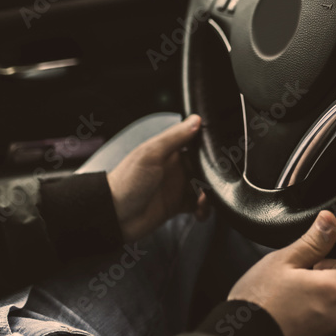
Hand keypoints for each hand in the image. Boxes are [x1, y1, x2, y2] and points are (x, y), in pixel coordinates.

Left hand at [107, 114, 209, 242]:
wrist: (114, 216)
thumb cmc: (127, 182)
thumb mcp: (151, 155)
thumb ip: (174, 137)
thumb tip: (196, 119)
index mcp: (168, 151)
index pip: (194, 144)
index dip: (208, 148)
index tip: (221, 153)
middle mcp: (174, 168)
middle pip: (202, 167)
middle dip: (212, 174)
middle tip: (214, 182)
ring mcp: (175, 187)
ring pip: (202, 187)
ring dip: (209, 194)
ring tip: (204, 200)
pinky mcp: (176, 206)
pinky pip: (196, 205)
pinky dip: (203, 209)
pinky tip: (200, 211)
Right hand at [228, 210, 335, 335]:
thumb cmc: (257, 304)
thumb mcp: (283, 261)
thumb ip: (313, 241)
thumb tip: (329, 220)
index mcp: (334, 290)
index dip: (335, 265)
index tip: (314, 268)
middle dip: (325, 286)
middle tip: (296, 286)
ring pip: (334, 312)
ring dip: (319, 306)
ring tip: (289, 305)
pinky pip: (325, 330)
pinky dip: (312, 325)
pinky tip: (290, 321)